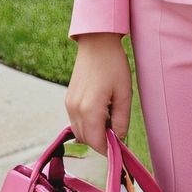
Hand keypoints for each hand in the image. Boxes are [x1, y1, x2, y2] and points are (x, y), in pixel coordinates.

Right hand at [65, 32, 131, 155]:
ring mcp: (69, 105)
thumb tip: (119, 138)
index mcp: (90, 110)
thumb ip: (121, 119)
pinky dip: (87, 123)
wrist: (96, 43)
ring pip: (79, 132)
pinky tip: (100, 110)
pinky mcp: (68, 100)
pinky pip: (75, 121)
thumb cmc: (113, 64)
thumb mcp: (124, 92)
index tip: (120, 147)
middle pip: (86, 140)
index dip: (109, 149)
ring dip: (93, 132)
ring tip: (109, 116)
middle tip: (117, 128)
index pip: (96, 143)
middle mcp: (75, 110)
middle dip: (101, 141)